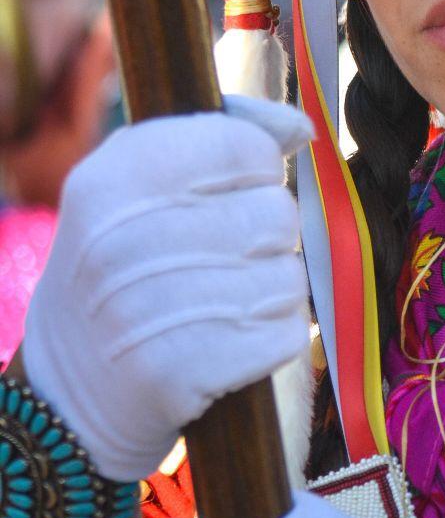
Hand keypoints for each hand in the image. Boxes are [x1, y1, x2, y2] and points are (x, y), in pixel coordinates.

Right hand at [22, 95, 311, 481]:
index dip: (256, 172)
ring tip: (220, 305)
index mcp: (114, 174)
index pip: (245, 146)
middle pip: (277, 213)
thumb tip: (301, 126)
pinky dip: (270, 341)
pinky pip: (288, 334)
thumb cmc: (123, 268)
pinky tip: (226, 345)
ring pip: (289, 275)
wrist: (70, 391)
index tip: (225, 197)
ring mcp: (150, 308)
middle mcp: (126, 238)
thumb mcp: (139, 182)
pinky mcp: (181, 372)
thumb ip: (223, 133)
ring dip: (271, 293)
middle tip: (219, 262)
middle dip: (265, 238)